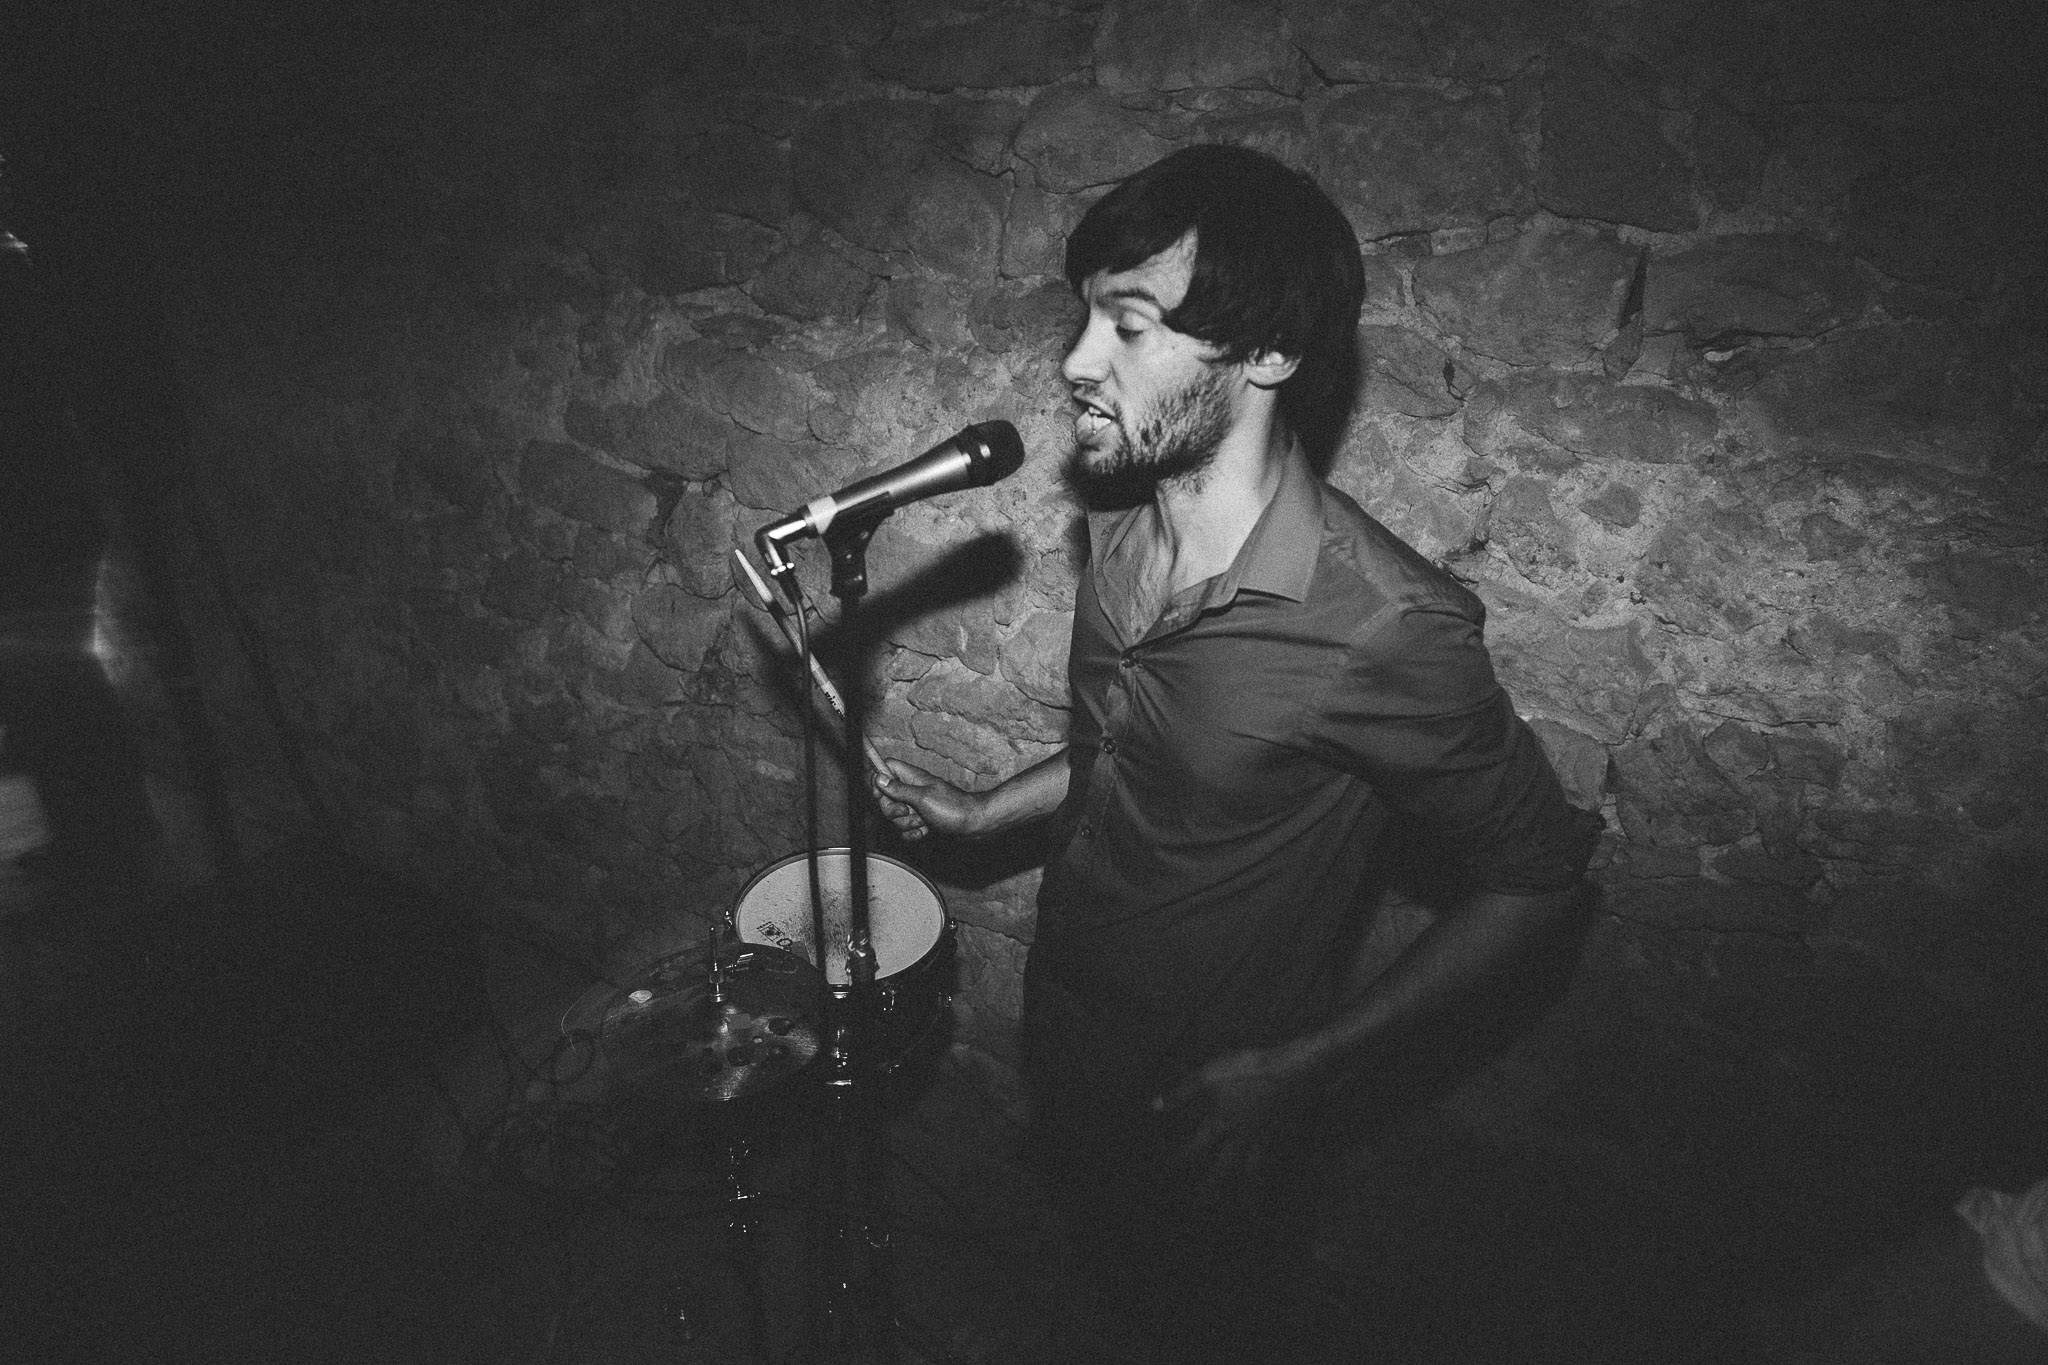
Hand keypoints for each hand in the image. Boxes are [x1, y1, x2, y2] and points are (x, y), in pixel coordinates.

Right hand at [871, 760, 982, 841]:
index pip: (886, 768)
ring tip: (923, 822)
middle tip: (907, 811)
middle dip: (893, 810)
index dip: (878, 780)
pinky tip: (926, 831)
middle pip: (885, 798)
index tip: (879, 793)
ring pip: (895, 817)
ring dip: (906, 824)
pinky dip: (913, 834)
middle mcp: (912, 790)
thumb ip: (899, 789)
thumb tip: (879, 778)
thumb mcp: (922, 797)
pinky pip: (905, 830)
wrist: (974, 825)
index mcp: (912, 777)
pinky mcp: (921, 821)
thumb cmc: (953, 808)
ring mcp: (917, 806)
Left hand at [1154, 1046, 1304, 1202]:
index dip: (1180, 1163)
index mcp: (1221, 1123)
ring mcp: (1263, 1140)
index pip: (1195, 1150)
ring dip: (1247, 1192)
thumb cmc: (1249, 1071)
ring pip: (1253, 1172)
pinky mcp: (1282, 1136)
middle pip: (1223, 1170)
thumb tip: (1156, 1106)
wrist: (1293, 1072)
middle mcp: (1241, 1138)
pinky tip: (1271, 1180)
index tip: (1166, 1177)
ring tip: (1246, 1210)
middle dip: (1211, 1190)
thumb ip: (1184, 1092)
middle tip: (1201, 1211)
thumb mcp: (1210, 1076)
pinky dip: (1271, 1175)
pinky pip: (1274, 1162)